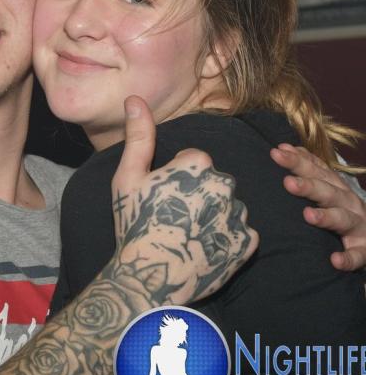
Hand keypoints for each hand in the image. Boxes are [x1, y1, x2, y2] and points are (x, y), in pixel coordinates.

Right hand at [111, 96, 258, 304]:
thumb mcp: (128, 176)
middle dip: (199, 195)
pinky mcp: (246, 243)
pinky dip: (228, 239)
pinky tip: (205, 247)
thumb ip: (138, 135)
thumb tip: (135, 98)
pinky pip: (242, 232)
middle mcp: (224, 184)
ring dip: (214, 217)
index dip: (177, 178)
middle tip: (174, 218)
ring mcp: (237, 215)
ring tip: (189, 235)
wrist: (148, 276)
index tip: (163, 196)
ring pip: (230, 206)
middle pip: (215, 182)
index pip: (195, 161)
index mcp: (197, 164)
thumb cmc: (133, 222)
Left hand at [271, 143, 365, 269]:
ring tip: (308, 216)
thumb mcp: (327, 186)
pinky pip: (358, 254)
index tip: (276, 152)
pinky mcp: (365, 248)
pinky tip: (335, 260)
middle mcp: (347, 202)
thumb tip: (282, 148)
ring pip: (342, 218)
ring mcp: (359, 225)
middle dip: (308, 186)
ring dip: (326, 217)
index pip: (315, 170)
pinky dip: (348, 257)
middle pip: (327, 191)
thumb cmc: (342, 207)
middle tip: (287, 182)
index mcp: (335, 186)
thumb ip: (308, 168)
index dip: (298, 160)